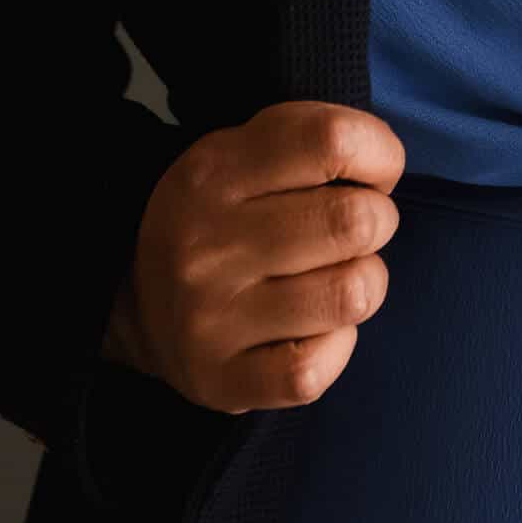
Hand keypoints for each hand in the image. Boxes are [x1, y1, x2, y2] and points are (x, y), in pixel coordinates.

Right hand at [101, 100, 406, 414]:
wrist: (137, 304)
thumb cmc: (225, 219)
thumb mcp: (245, 153)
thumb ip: (313, 140)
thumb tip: (384, 164)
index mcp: (214, 172)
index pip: (333, 140)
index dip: (380, 153)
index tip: (371, 172)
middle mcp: (206, 245)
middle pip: (357, 220)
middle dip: (377, 221)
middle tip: (348, 233)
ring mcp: (209, 319)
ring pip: (353, 294)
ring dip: (363, 284)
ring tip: (331, 278)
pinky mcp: (220, 383)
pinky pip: (318, 370)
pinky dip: (336, 348)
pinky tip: (313, 331)